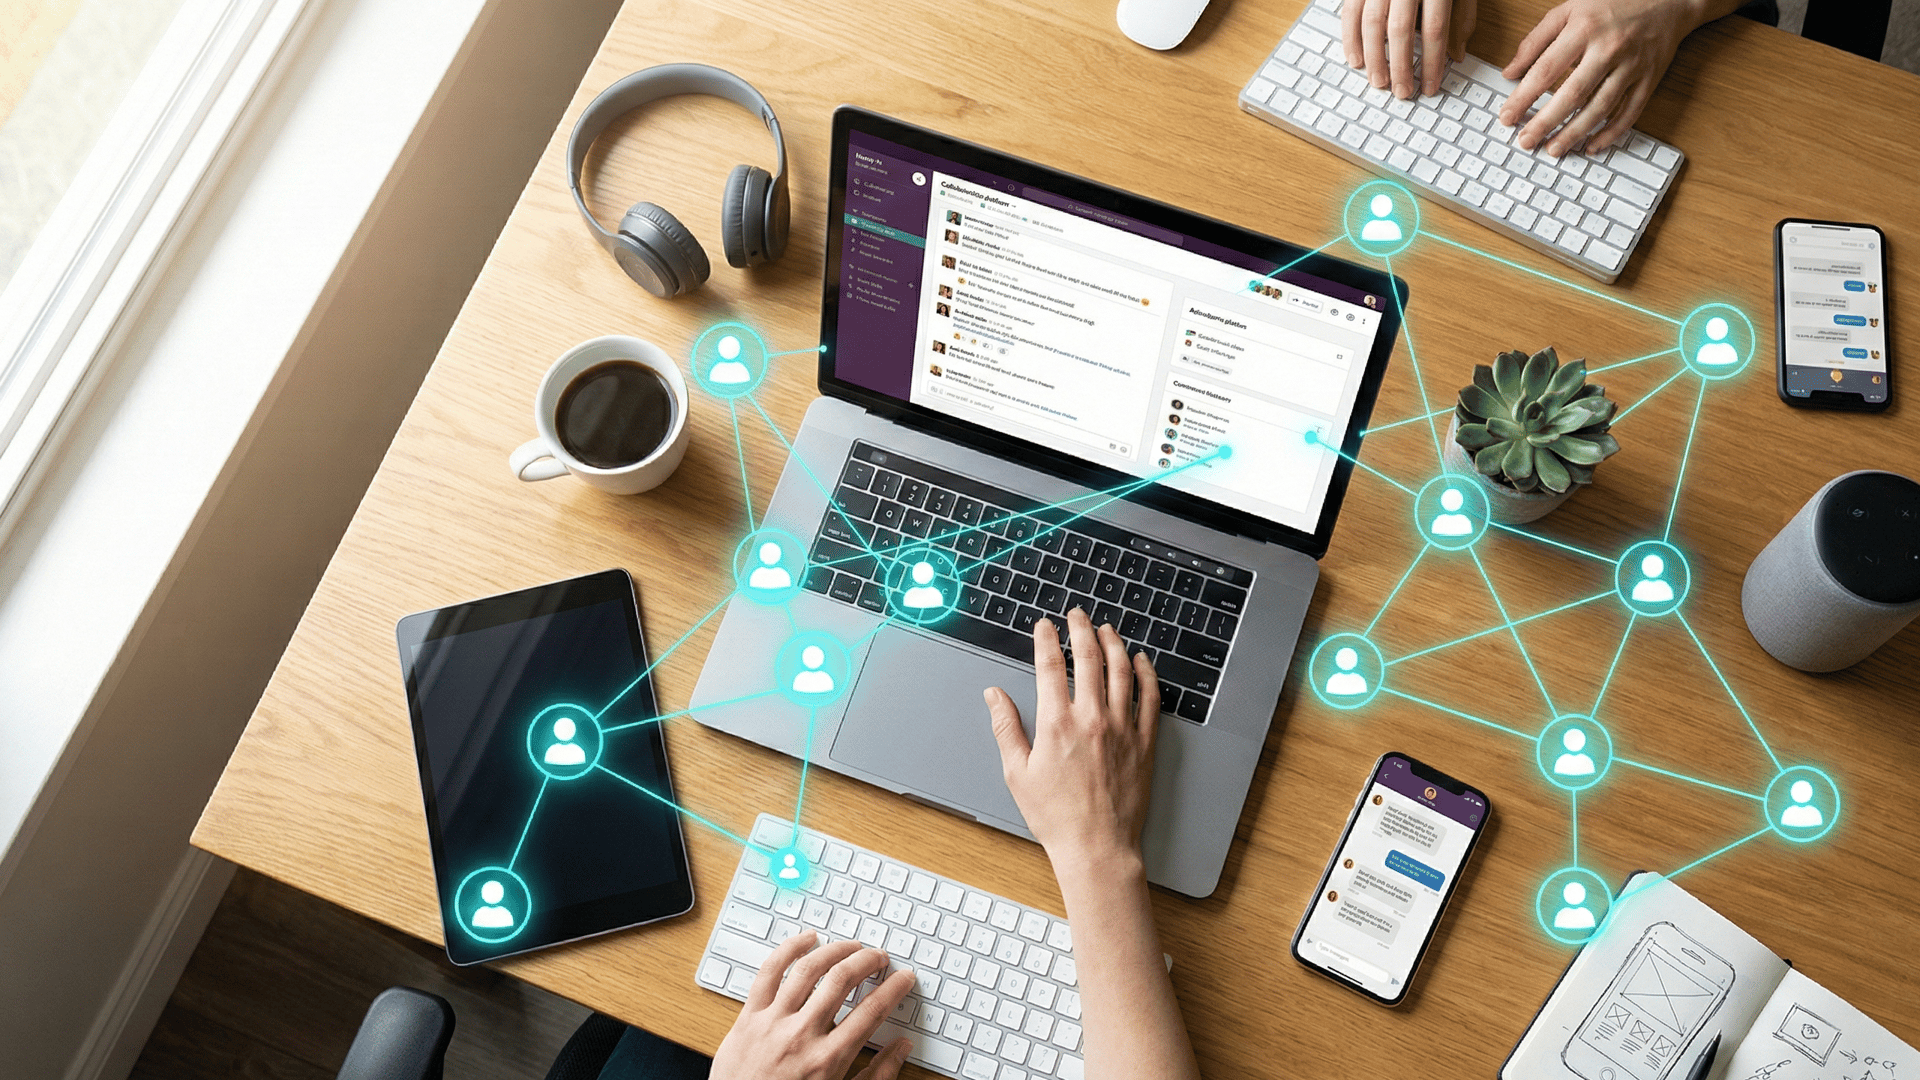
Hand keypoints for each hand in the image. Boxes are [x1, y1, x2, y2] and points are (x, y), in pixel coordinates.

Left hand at [709, 933, 915, 1079]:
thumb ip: (876, 1075)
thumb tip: (901, 1049)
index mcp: (827, 1060)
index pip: (872, 1011)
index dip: (894, 989)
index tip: (904, 978)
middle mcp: (800, 1036)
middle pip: (841, 980)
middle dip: (868, 960)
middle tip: (879, 957)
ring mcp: (772, 1022)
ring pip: (808, 969)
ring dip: (835, 950)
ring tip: (852, 946)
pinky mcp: (748, 1017)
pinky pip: (768, 972)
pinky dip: (789, 949)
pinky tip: (806, 940)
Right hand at [983, 608, 1160, 867]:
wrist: (1097, 847)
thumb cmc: (1055, 816)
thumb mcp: (1017, 773)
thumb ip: (1006, 727)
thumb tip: (994, 695)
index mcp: (1057, 724)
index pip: (1049, 666)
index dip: (1046, 639)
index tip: (1044, 626)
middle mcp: (1091, 719)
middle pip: (1088, 658)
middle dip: (1080, 629)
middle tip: (1076, 615)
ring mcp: (1122, 728)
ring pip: (1121, 671)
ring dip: (1113, 643)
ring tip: (1107, 629)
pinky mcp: (1144, 742)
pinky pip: (1150, 698)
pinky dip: (1146, 674)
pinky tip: (1141, 661)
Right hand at [1342, 0, 1476, 98]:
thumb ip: (1462, 17)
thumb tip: (1456, 56)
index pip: (1435, 30)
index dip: (1431, 63)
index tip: (1430, 87)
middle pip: (1399, 31)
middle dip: (1399, 67)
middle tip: (1401, 93)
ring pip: (1372, 24)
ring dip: (1374, 58)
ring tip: (1379, 83)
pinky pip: (1350, 12)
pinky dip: (1350, 38)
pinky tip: (1356, 59)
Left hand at [1498, 0, 1710, 154]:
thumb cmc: (1613, 3)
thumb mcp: (1569, 10)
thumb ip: (1536, 40)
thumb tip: (1510, 72)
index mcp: (1584, 28)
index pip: (1546, 70)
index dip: (1523, 97)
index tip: (1507, 118)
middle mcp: (1609, 48)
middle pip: (1573, 94)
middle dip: (1546, 122)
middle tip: (1526, 141)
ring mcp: (1632, 65)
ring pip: (1601, 107)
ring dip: (1575, 133)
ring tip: (1554, 149)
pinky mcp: (1650, 78)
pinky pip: (1630, 112)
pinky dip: (1611, 133)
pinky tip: (1592, 146)